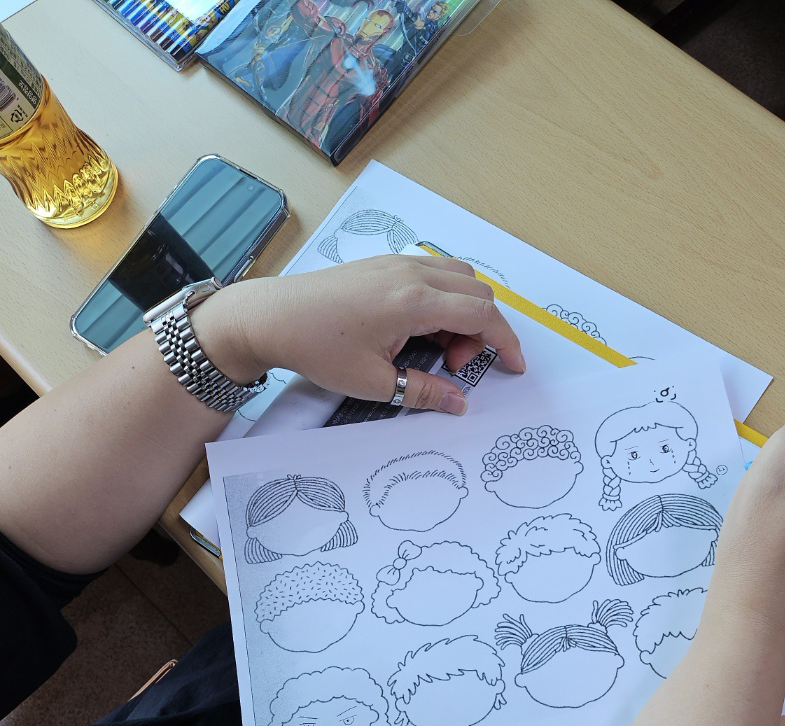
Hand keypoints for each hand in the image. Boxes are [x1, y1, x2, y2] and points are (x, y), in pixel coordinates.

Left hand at [194, 255, 523, 413]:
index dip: (506, 342)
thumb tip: (458, 403)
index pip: (482, 315)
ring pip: (459, 277)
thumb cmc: (315, 347)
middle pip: (478, 292)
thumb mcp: (374, 382)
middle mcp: (411, 274)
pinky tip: (420, 327)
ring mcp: (398, 264)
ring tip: (439, 347)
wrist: (270, 317)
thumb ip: (424, 391)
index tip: (514, 365)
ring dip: (465, 310)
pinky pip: (435, 272)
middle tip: (457, 365)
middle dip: (483, 331)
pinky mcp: (384, 264)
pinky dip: (445, 298)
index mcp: (413, 302)